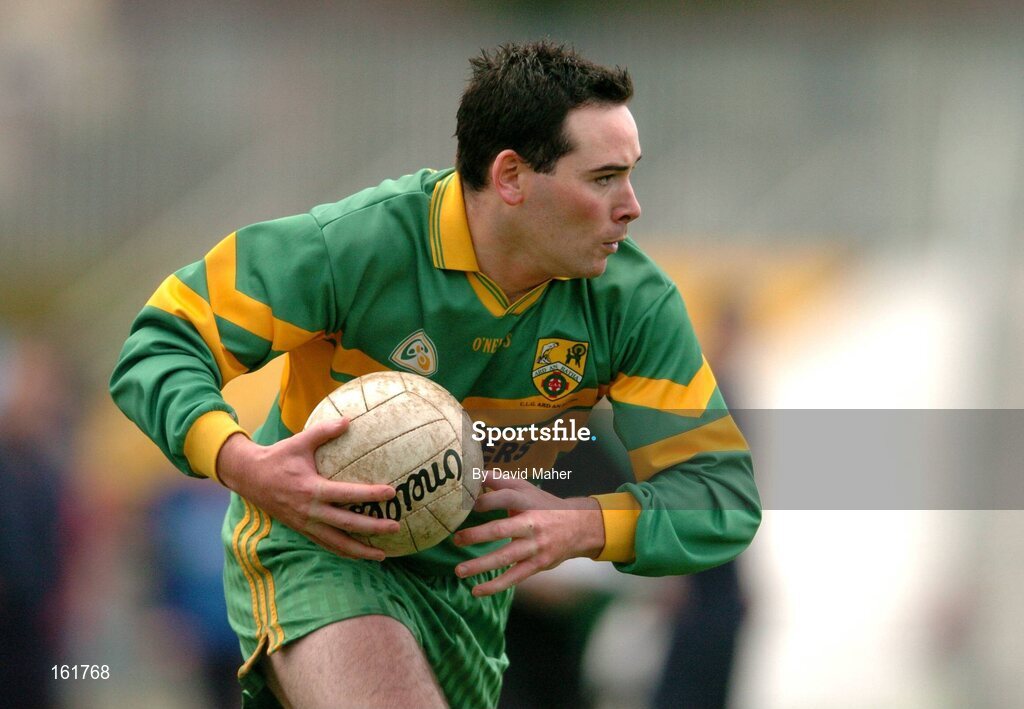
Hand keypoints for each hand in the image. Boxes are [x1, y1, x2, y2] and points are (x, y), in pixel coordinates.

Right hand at [216, 418, 399, 560]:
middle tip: (395, 528)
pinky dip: (344, 552)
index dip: (370, 495)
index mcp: (311, 490)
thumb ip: (324, 432)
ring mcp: (306, 524)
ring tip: (383, 555)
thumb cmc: (277, 457)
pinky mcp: (302, 530)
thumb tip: (349, 419)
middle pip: (347, 524)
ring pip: (337, 543)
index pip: (347, 495)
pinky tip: (360, 554)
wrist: (248, 478)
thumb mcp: (299, 442)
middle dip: (372, 528)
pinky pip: (326, 544)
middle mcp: (310, 511)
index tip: (391, 493)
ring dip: (360, 551)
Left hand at [451, 472, 605, 596]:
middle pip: (501, 529)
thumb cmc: (544, 506)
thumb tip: (474, 474)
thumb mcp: (526, 489)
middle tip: (456, 539)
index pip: (505, 498)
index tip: (469, 505)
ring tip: (459, 571)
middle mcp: (531, 524)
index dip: (486, 501)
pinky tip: (477, 591)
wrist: (578, 527)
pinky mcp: (537, 564)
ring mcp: (534, 546)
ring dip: (480, 565)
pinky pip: (514, 577)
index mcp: (527, 502)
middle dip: (477, 535)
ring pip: (505, 557)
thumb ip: (500, 482)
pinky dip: (495, 585)